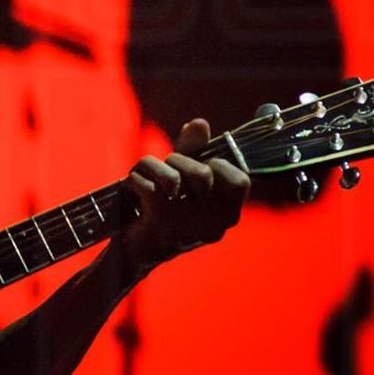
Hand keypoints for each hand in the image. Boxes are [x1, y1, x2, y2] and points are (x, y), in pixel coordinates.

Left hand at [120, 119, 249, 270]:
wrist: (136, 251)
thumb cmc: (167, 210)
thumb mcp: (185, 177)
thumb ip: (196, 150)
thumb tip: (200, 123)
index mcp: (228, 215)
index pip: (240, 181)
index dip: (219, 167)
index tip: (202, 169)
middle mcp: (214, 224)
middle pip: (203, 173)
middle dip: (179, 161)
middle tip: (167, 172)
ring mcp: (188, 224)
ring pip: (174, 177)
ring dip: (154, 168)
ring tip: (148, 178)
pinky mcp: (161, 222)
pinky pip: (149, 184)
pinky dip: (136, 178)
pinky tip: (133, 189)